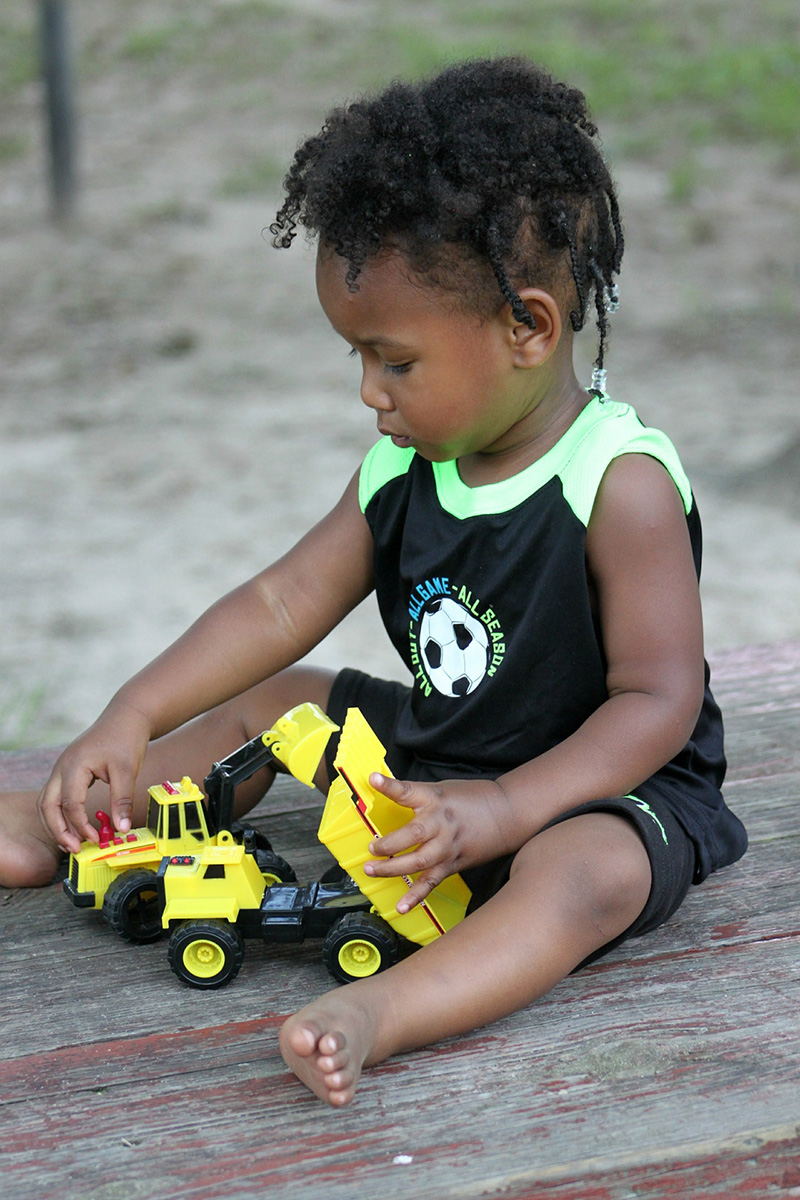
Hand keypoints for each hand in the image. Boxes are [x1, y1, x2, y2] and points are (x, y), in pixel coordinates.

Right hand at [37, 703, 151, 854]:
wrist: (126, 717)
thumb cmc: (126, 739)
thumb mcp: (127, 770)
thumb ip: (122, 800)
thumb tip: (121, 829)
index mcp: (74, 766)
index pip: (70, 804)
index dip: (80, 826)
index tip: (96, 840)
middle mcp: (62, 767)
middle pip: (47, 806)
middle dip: (58, 831)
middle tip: (75, 849)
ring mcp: (62, 769)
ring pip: (47, 802)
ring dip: (56, 824)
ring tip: (72, 844)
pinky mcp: (68, 771)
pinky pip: (56, 796)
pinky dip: (61, 814)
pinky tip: (75, 827)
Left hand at [362, 773, 508, 913]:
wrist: (507, 814)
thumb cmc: (473, 799)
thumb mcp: (443, 789)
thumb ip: (417, 795)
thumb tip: (388, 794)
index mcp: (435, 799)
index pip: (408, 791)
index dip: (389, 786)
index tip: (374, 779)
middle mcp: (440, 822)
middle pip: (412, 835)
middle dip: (388, 844)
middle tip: (371, 848)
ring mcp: (447, 845)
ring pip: (418, 861)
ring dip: (392, 869)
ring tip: (372, 870)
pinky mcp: (453, 863)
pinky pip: (431, 882)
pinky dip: (416, 896)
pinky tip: (402, 906)